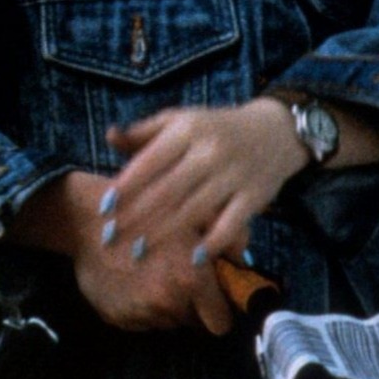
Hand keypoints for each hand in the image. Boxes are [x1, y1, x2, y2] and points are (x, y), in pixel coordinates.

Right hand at [11, 168, 235, 334]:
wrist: (86, 218)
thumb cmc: (146, 209)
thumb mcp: (195, 213)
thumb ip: (230, 237)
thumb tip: (244, 262)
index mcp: (191, 280)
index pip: (221, 323)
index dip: (219, 309)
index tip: (212, 297)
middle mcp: (167, 303)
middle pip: (193, 323)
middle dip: (192, 306)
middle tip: (179, 278)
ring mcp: (139, 313)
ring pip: (166, 321)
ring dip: (165, 305)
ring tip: (151, 274)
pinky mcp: (116, 318)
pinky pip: (140, 321)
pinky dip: (140, 305)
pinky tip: (131, 280)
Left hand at [100, 98, 310, 332]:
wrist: (275, 131)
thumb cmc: (215, 128)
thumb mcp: (180, 120)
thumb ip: (144, 132)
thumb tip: (109, 136)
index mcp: (187, 129)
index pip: (149, 161)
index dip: (125, 187)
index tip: (104, 208)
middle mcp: (210, 151)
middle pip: (167, 190)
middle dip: (136, 217)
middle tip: (112, 238)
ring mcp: (234, 174)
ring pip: (193, 210)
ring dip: (163, 234)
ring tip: (138, 252)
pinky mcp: (254, 196)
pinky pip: (231, 224)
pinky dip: (212, 243)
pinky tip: (193, 258)